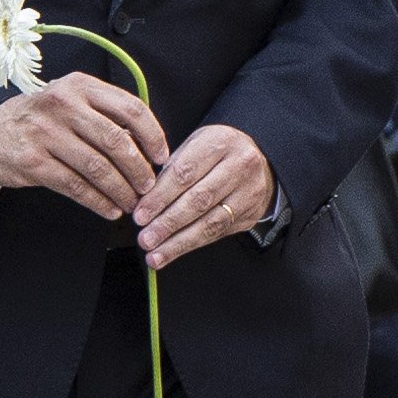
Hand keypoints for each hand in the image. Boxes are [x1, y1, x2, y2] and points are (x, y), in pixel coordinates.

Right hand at [0, 70, 165, 223]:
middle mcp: (63, 105)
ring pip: (98, 167)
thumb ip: (103, 113)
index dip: (153, 135)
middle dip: (139, 169)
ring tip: (132, 202)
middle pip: (117, 141)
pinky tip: (110, 209)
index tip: (162, 156)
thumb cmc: (38, 119)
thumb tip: (146, 143)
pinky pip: (76, 186)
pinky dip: (99, 202)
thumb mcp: (69, 100)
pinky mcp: (34, 162)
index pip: (130, 108)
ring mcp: (46, 133)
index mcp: (80, 86)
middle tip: (149, 187)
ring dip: (122, 190)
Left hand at [133, 120, 278, 265]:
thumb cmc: (215, 152)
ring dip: (178, 242)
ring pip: (210, 222)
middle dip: (168, 223)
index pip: (185, 173)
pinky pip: (218, 233)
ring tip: (155, 254)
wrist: (256, 160)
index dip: (160, 197)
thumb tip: (142, 201)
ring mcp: (248, 192)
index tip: (140, 215)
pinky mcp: (250, 214)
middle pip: (198, 200)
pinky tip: (172, 252)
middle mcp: (239, 166)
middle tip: (145, 239)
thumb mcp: (194, 145)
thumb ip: (171, 169)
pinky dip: (191, 244)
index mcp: (219, 142)